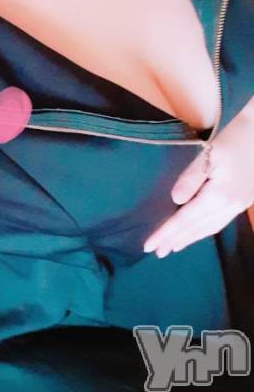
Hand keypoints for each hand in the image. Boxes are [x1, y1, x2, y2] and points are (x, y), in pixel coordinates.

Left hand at [142, 108, 253, 257]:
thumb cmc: (234, 139)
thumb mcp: (208, 155)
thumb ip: (190, 178)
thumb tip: (175, 201)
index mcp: (219, 196)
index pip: (185, 220)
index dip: (166, 233)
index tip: (149, 246)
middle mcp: (230, 206)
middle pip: (197, 228)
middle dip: (176, 240)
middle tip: (157, 252)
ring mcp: (238, 205)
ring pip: (209, 228)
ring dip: (190, 238)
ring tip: (173, 246)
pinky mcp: (242, 200)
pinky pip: (218, 222)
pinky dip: (203, 230)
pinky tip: (197, 231)